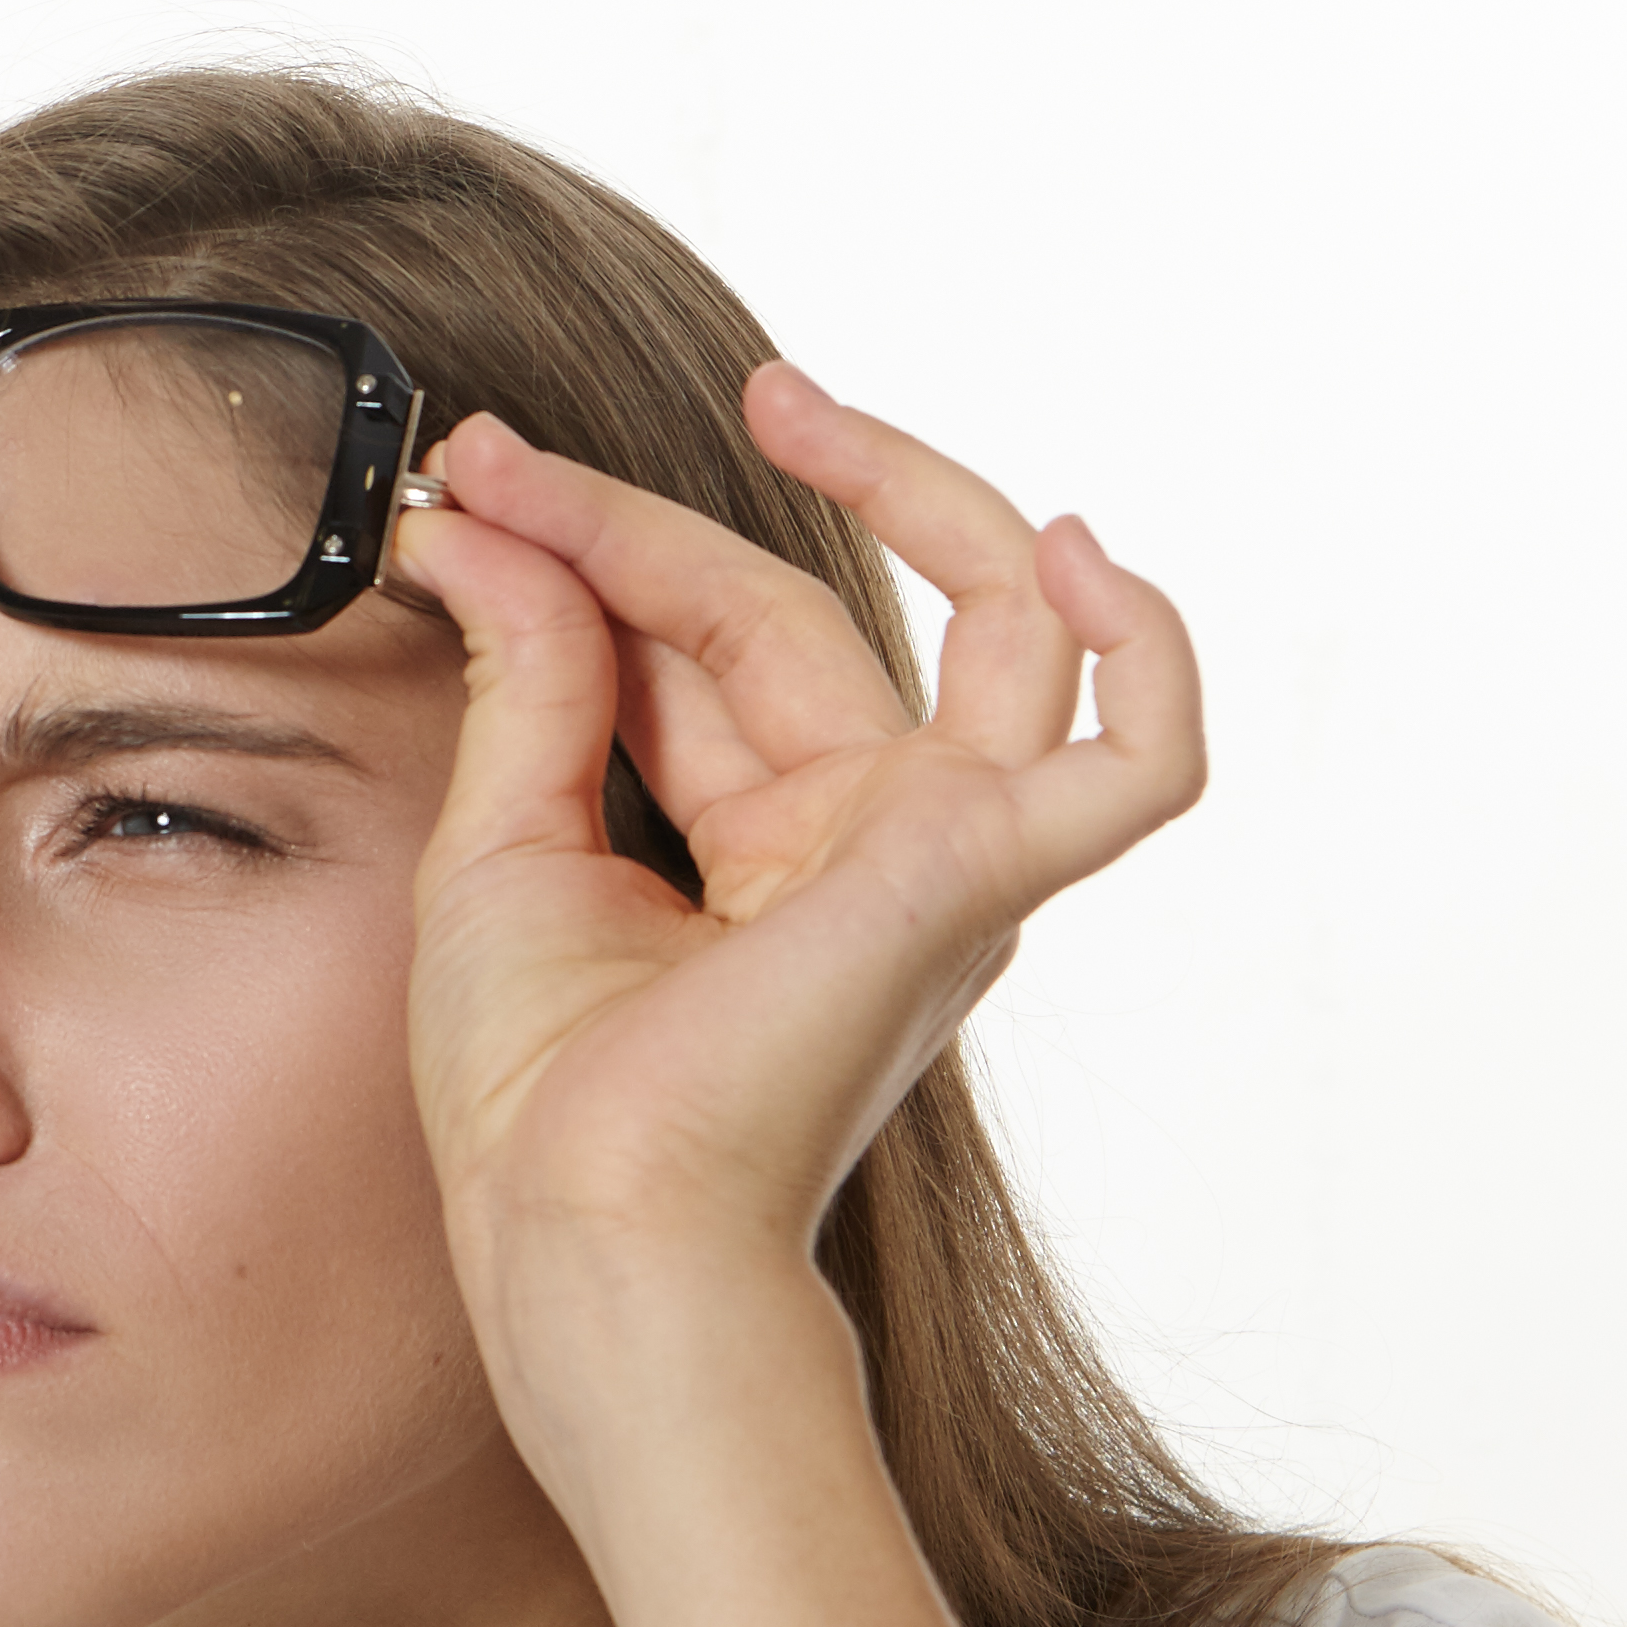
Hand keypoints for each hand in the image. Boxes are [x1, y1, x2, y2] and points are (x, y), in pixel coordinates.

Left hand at [381, 367, 1203, 1402]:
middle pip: (795, 612)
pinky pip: (1141, 760)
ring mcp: (944, 856)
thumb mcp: (502, 843)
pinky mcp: (983, 873)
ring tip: (784, 403)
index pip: (709, 643)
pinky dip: (1148, 656)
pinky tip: (1080, 553)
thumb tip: (491, 520)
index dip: (597, 547)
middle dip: (648, 524)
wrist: (583, 1224)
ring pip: (974, 622)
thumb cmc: (540, 1097)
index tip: (477, 479)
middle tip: (507, 456)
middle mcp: (875, 844)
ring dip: (894, 490)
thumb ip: (529, 674)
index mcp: (770, 850)